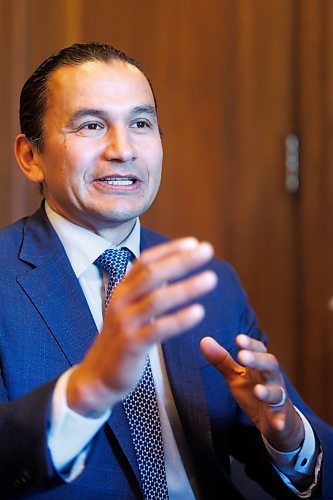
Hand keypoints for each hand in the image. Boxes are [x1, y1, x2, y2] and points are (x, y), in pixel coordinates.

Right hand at [68, 237, 216, 415]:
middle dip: (181, 261)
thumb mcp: (130, 308)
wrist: (97, 375)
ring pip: (157, 299)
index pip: (145, 262)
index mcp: (122, 290)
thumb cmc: (121, 337)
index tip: (194, 242)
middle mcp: (121, 301)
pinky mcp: (131, 344)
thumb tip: (172, 266)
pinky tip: (199, 312)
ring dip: (186, 287)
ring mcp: (124, 322)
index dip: (169, 250)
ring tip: (211, 278)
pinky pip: (158, 329)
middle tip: (207, 250)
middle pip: (152, 274)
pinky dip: (180, 320)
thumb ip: (148, 289)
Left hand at [200, 334, 304, 451]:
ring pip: (276, 392)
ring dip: (268, 391)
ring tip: (258, 390)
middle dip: (257, 360)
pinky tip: (277, 424)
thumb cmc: (254, 392)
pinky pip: (282, 419)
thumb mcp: (235, 376)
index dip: (250, 344)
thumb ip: (221, 360)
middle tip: (242, 355)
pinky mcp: (280, 418)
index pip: (258, 350)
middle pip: (270, 365)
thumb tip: (204, 340)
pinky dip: (280, 421)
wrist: (278, 421)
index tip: (238, 338)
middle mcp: (271, 379)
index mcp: (259, 366)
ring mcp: (278, 398)